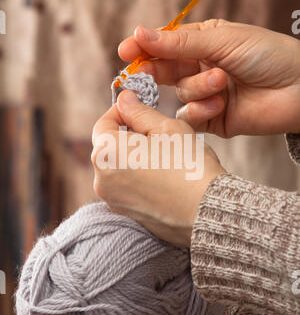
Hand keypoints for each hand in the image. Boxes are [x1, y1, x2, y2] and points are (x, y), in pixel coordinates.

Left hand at [91, 90, 224, 247]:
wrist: (208, 212)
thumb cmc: (190, 166)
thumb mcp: (167, 127)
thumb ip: (139, 112)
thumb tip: (124, 100)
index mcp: (107, 153)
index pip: (104, 122)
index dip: (123, 111)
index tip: (142, 107)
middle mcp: (101, 179)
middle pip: (110, 146)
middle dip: (130, 134)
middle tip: (159, 132)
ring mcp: (113, 200)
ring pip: (119, 167)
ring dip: (135, 156)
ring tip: (166, 155)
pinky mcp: (126, 214)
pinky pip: (128, 187)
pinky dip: (140, 177)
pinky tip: (165, 176)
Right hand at [118, 19, 299, 136]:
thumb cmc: (268, 55)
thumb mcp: (222, 40)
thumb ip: (180, 43)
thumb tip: (140, 33)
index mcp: (205, 43)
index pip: (166, 44)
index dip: (145, 48)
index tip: (126, 50)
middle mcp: (202, 68)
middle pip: (166, 71)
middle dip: (158, 71)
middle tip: (145, 73)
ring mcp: (207, 95)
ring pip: (181, 95)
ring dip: (198, 88)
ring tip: (222, 82)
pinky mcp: (213, 120)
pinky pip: (190, 118)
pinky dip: (201, 111)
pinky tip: (220, 103)